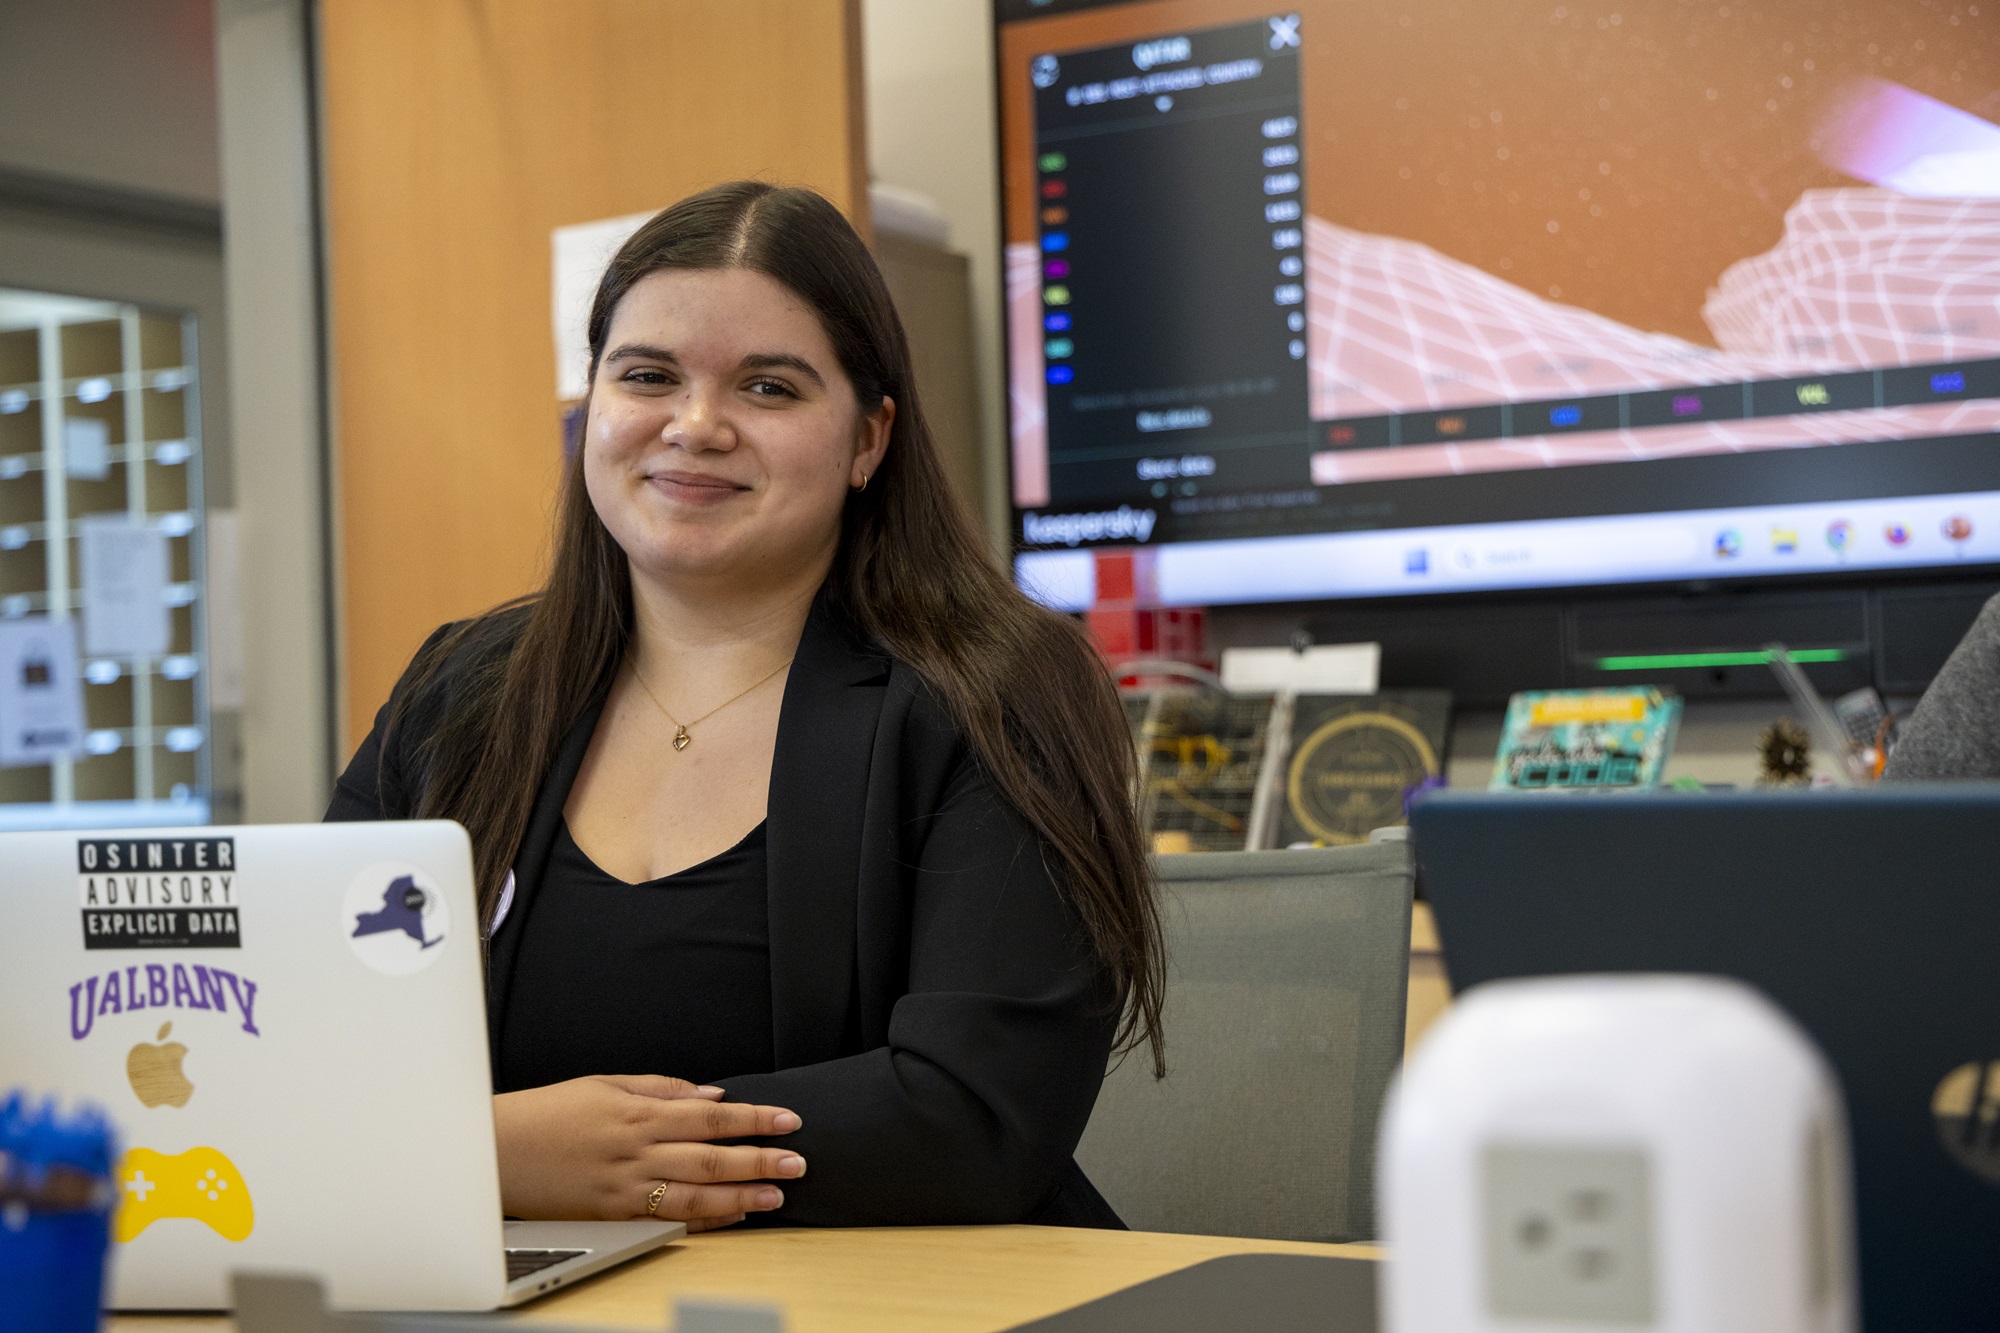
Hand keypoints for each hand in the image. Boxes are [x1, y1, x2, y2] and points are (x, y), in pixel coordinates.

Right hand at [493, 1075, 804, 1227]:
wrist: (495, 1152)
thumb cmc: (548, 1114)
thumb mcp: (605, 1084)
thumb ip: (661, 1088)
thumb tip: (709, 1094)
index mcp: (638, 1112)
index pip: (711, 1115)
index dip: (753, 1118)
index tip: (787, 1120)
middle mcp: (637, 1151)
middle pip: (712, 1157)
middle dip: (759, 1160)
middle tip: (797, 1162)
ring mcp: (625, 1188)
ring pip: (696, 1194)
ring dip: (741, 1196)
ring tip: (776, 1196)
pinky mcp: (612, 1216)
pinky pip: (667, 1219)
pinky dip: (703, 1220)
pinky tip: (731, 1216)